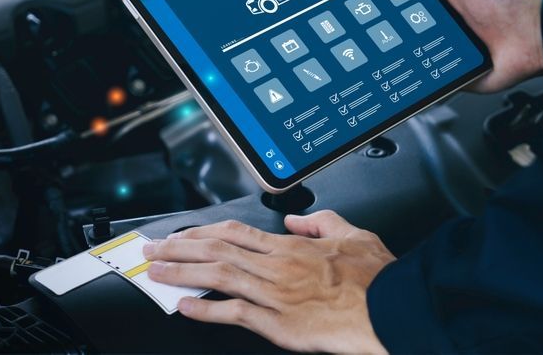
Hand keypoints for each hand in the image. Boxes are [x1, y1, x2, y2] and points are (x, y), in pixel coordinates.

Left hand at [143, 211, 394, 353]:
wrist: (389, 309)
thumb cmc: (375, 278)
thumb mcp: (352, 234)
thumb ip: (320, 222)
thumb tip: (296, 219)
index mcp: (291, 246)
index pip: (235, 232)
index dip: (202, 232)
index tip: (181, 233)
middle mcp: (277, 266)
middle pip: (217, 250)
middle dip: (180, 249)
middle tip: (153, 250)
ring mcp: (275, 295)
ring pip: (219, 277)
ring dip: (183, 274)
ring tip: (158, 273)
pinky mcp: (279, 324)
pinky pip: (235, 313)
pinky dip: (208, 310)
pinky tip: (187, 307)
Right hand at [400, 0, 542, 92]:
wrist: (531, 40)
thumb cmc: (504, 3)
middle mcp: (440, 23)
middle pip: (402, 26)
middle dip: (387, 28)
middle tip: (372, 28)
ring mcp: (444, 49)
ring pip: (411, 53)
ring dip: (402, 54)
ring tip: (388, 53)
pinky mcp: (450, 73)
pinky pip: (428, 78)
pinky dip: (419, 78)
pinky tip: (407, 75)